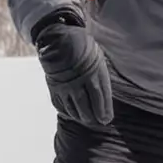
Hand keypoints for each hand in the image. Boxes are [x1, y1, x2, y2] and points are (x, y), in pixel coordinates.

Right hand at [32, 12, 113, 126]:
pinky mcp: (55, 88)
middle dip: (94, 117)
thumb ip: (100, 78)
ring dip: (82, 117)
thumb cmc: (83, 49)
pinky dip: (68, 112)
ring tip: (87, 120)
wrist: (58, 40)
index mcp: (94, 73)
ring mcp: (66, 86)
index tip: (107, 119)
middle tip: (99, 122)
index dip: (104, 111)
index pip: (100, 98)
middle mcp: (79, 82)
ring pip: (74, 109)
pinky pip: (62, 105)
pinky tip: (73, 114)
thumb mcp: (98, 59)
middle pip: (87, 107)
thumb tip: (105, 97)